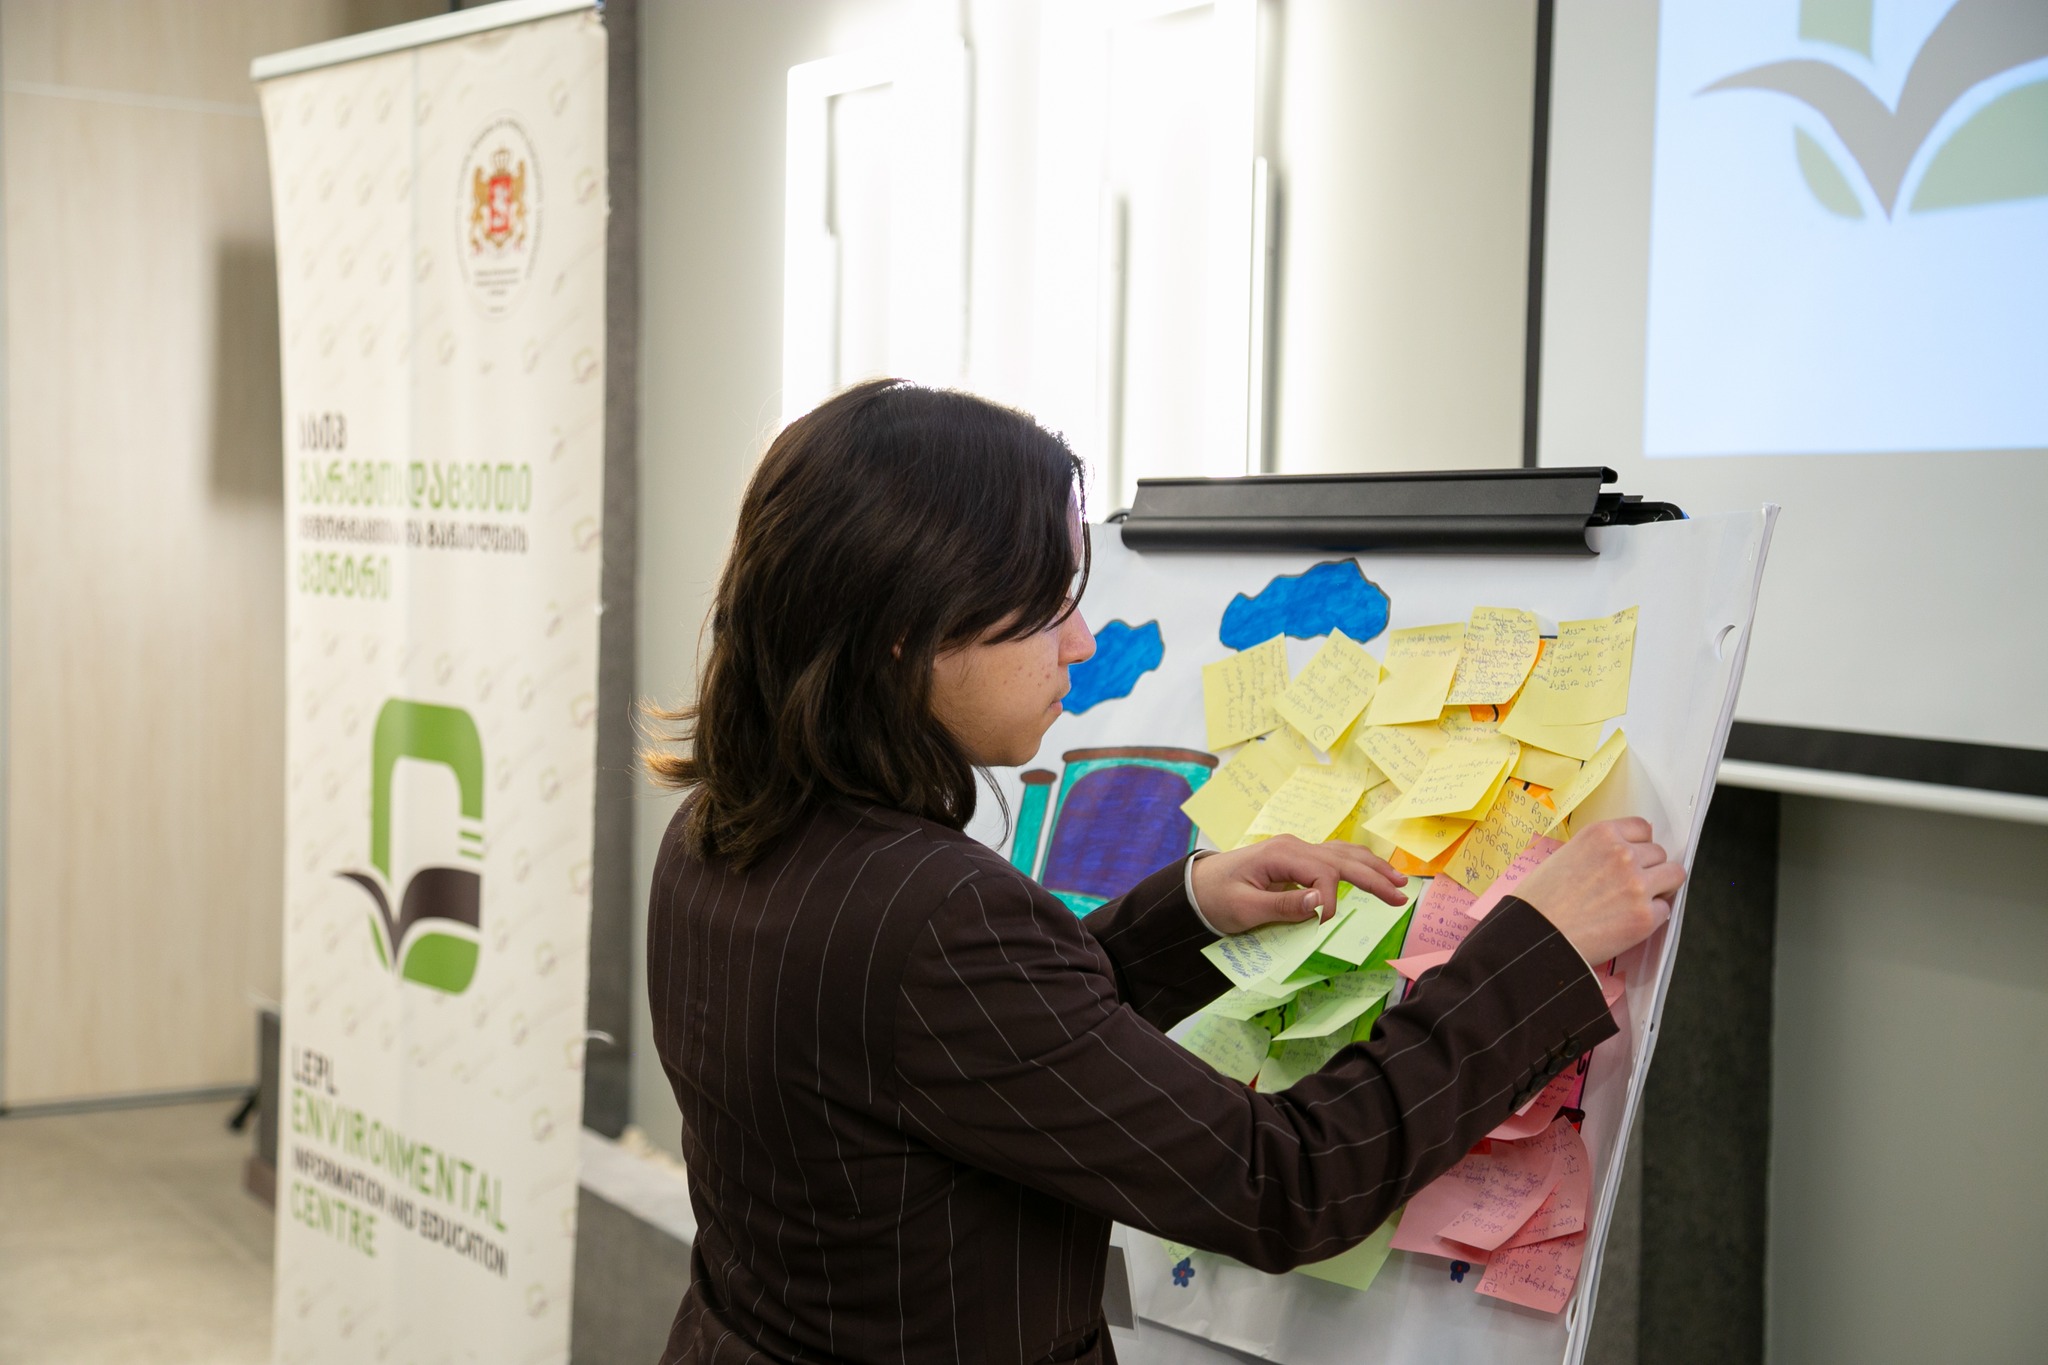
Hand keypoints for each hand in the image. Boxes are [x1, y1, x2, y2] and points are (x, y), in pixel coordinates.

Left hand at [1189, 836, 1407, 936]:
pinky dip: (1357, 865)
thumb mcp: (1243, 908)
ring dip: (1372, 868)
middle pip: (1343, 859)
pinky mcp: (1297, 860)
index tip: (1320, 925)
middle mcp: (1294, 847)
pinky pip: (1333, 858)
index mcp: (1280, 855)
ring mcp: (1296, 851)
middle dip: (1373, 877)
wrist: (1196, 887)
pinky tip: (1373, 871)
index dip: (1329, 901)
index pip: (1323, 874)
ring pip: (1343, 855)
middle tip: (1400, 896)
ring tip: (1398, 883)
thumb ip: (1282, 906)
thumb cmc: (1216, 898)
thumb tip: (1319, 903)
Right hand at [1513, 817, 1683, 964]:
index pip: (1642, 828)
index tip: (1635, 857)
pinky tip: (1627, 922)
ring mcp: (1637, 885)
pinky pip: (1664, 910)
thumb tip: (1623, 857)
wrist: (1535, 937)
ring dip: (1660, 887)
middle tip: (1631, 886)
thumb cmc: (1540, 901)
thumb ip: (1597, 851)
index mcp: (1601, 834)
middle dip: (1649, 868)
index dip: (1639, 845)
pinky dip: (1651, 917)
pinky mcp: (1645, 916)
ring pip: (1674, 875)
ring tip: (1638, 901)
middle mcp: (1623, 854)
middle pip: (1659, 853)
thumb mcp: (1565, 856)